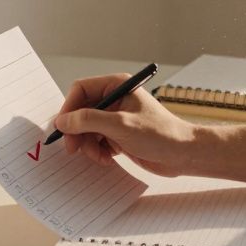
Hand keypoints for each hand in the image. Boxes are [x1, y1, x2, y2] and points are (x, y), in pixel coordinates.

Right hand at [53, 74, 199, 176]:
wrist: (183, 155)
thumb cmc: (160, 134)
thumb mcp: (120, 126)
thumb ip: (89, 121)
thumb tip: (62, 121)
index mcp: (117, 86)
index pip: (81, 90)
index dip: (69, 109)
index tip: (63, 128)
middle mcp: (115, 99)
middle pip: (81, 111)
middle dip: (77, 131)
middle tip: (74, 149)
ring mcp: (116, 118)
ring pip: (87, 129)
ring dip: (88, 145)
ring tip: (99, 156)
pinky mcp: (119, 134)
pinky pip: (97, 141)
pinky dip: (98, 151)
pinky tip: (108, 159)